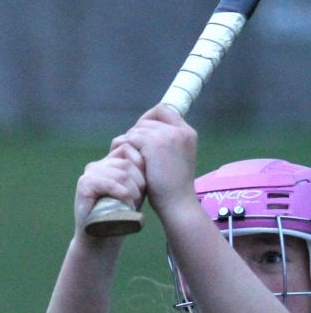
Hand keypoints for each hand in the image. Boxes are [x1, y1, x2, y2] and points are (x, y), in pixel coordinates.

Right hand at [74, 142, 145, 241]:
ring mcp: (89, 173)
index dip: (142, 165)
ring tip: (131, 204)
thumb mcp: (136, 191)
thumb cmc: (121, 216)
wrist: (102, 239)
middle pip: (127, 161)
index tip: (144, 186)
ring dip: (132, 189)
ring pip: (121, 172)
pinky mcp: (84, 184)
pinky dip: (119, 191)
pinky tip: (125, 201)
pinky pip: (107, 181)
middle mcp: (98, 165)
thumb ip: (139, 174)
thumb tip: (151, 157)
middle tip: (138, 199)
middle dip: (139, 181)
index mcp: (110, 163)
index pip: (129, 149)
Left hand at [116, 104, 198, 219]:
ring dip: (128, 141)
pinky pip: (131, 138)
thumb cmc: (173, 185)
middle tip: (130, 149)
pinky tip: (126, 159)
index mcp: (187, 132)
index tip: (140, 133)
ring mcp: (167, 136)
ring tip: (127, 156)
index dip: (148, 118)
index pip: (163, 110)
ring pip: (137, 129)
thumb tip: (142, 132)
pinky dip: (125, 147)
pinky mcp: (153, 144)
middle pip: (147, 120)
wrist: (177, 201)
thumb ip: (166, 142)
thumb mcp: (176, 157)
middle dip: (135, 133)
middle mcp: (179, 130)